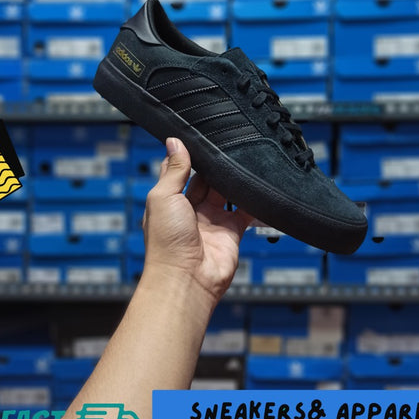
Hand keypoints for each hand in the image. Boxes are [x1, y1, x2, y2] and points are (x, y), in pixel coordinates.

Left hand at [141, 137, 253, 302]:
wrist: (186, 279)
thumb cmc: (166, 243)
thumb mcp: (163, 197)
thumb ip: (173, 170)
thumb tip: (174, 142)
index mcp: (169, 201)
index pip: (179, 171)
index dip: (187, 156)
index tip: (198, 138)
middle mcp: (190, 210)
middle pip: (206, 180)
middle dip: (214, 167)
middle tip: (225, 147)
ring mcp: (212, 221)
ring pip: (225, 193)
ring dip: (232, 181)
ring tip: (241, 162)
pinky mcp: (231, 232)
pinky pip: (244, 212)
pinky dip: (251, 200)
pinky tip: (255, 186)